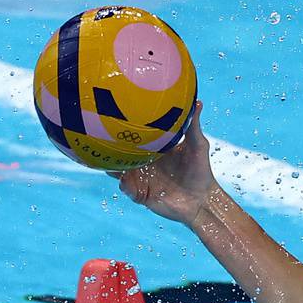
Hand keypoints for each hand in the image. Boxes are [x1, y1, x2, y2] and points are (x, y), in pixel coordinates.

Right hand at [116, 105, 217, 224]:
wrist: (200, 200)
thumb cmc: (200, 171)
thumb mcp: (197, 146)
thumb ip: (193, 126)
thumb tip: (197, 102)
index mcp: (154, 148)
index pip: (136, 137)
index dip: (125, 129)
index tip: (115, 118)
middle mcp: (144, 162)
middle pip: (122, 152)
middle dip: (112, 147)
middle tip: (102, 139)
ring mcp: (141, 178)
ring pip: (119, 170)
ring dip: (113, 166)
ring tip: (109, 162)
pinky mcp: (140, 194)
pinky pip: (127, 189)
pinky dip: (124, 185)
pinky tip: (125, 181)